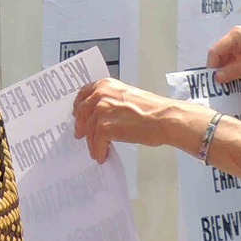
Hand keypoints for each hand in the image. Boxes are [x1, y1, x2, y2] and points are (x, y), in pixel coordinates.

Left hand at [73, 78, 192, 163]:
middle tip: (80, 134)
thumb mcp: (128, 96)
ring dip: (92, 142)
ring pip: (89, 130)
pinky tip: (102, 155)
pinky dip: (98, 150)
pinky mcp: (104, 127)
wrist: (163, 119)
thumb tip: (103, 113)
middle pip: (82, 113)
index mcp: (106, 85)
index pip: (84, 93)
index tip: (77, 114)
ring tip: (96, 150)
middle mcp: (101, 95)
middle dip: (81, 125)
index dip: (79, 105)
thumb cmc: (153, 110)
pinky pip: (96, 142)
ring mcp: (101, 111)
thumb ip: (112, 100)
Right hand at [206, 25, 240, 84]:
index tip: (213, 81)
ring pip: (227, 58)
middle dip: (219, 69)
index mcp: (236, 35)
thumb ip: (235, 70)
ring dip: (227, 70)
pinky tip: (235, 79)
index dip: (213, 66)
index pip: (216, 50)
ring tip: (226, 85)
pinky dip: (234, 69)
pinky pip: (236, 60)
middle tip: (219, 86)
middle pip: (220, 54)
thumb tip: (217, 78)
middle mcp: (236, 37)